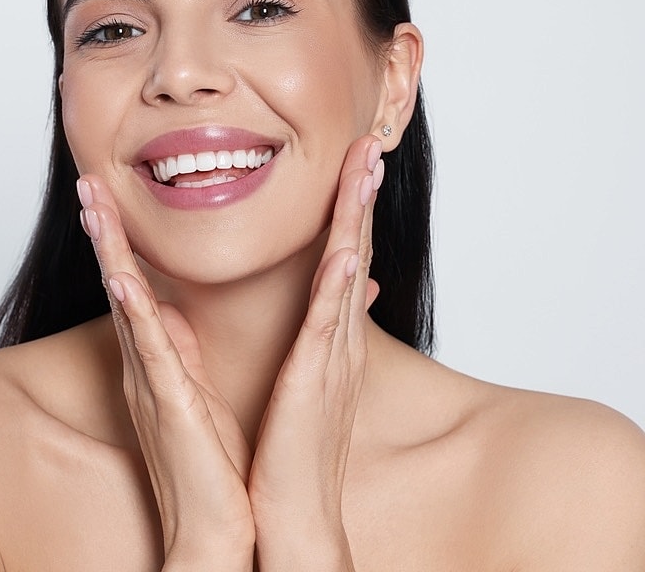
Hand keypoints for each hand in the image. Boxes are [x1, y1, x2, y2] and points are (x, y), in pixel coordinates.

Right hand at [76, 177, 254, 569]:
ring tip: (93, 206)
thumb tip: (181, 313)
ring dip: (109, 254)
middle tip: (88, 183)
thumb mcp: (199, 388)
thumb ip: (186, 350)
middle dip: (104, 233)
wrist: (215, 526)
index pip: (135, 287)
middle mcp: (146, 364)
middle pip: (120, 283)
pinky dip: (135, 315)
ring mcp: (152, 381)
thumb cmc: (212, 459)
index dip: (120, 242)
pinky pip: (150, 352)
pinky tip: (123, 281)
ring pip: (125, 305)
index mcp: (160, 358)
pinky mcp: (167, 404)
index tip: (109, 198)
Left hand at [247, 134, 382, 570]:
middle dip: (360, 197)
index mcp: (328, 337)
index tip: (350, 168)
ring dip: (357, 217)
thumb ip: (304, 341)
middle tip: (369, 146)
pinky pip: (330, 321)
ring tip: (366, 167)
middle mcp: (338, 338)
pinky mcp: (317, 379)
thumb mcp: (300, 383)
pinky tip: (348, 245)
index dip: (349, 212)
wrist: (293, 514)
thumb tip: (304, 313)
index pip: (342, 260)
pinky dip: (341, 280)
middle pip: (354, 251)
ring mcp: (332, 355)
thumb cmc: (291, 449)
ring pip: (348, 271)